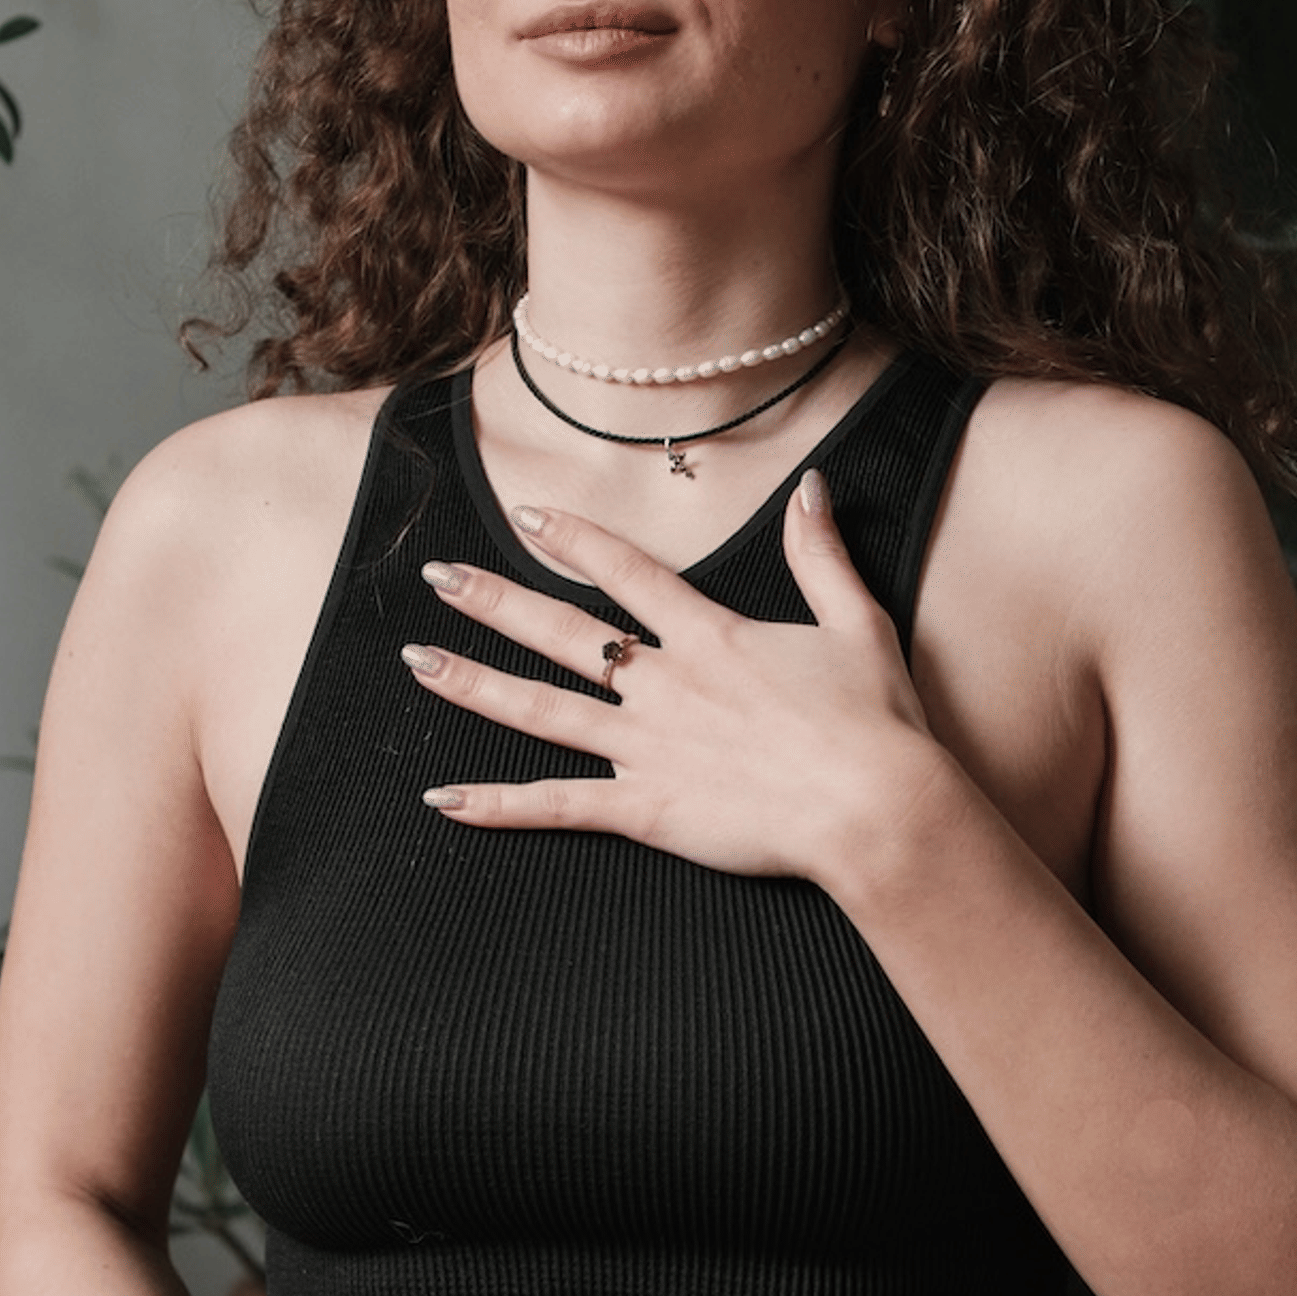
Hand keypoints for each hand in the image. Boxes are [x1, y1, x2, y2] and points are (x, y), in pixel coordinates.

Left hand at [405, 472, 949, 885]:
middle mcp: (666, 684)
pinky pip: (558, 805)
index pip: (626, 574)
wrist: (879, 808)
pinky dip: (496, 806)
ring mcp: (649, 748)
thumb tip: (811, 485)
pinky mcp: (647, 810)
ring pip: (542, 709)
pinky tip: (442, 799)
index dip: (574, 540)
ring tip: (417, 661)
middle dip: (493, 599)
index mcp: (711, 637)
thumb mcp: (858, 621)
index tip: (528, 514)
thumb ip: (820, 554)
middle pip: (562, 632)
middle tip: (436, 575)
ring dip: (474, 684)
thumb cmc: (877, 723)